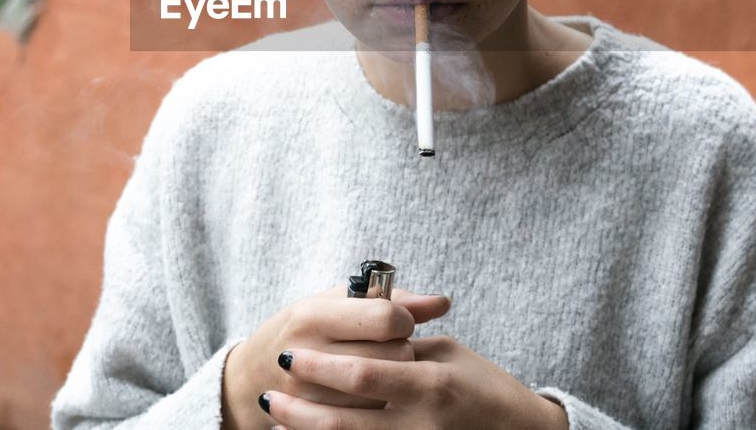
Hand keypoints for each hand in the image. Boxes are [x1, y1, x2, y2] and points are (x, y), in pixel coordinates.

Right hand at [221, 284, 451, 429]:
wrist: (252, 375)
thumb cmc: (305, 330)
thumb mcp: (334, 304)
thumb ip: (389, 301)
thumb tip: (442, 302)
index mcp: (312, 316)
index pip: (384, 317)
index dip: (402, 318)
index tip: (398, 321)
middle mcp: (307, 353)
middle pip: (392, 355)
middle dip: (402, 348)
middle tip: (391, 345)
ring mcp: (309, 393)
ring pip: (387, 390)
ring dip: (394, 379)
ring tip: (378, 367)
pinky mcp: (316, 418)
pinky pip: (371, 416)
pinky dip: (380, 402)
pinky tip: (370, 392)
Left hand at [258, 334, 570, 429]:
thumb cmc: (485, 387)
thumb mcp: (448, 354)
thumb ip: (404, 346)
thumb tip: (358, 334)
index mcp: (431, 384)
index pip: (361, 374)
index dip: (319, 367)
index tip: (290, 354)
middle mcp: (421, 422)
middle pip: (343, 420)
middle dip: (299, 406)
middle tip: (270, 389)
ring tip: (277, 412)